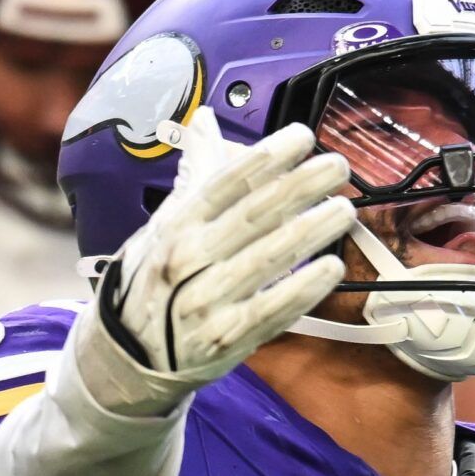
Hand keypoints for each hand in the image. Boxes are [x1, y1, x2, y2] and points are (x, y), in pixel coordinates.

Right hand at [85, 106, 354, 413]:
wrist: (129, 354)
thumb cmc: (156, 280)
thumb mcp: (164, 224)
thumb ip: (194, 174)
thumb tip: (205, 121)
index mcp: (177, 224)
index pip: (225, 182)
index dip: (267, 157)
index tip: (302, 136)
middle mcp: (189, 258)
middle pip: (254, 214)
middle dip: (301, 186)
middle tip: (337, 166)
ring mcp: (208, 300)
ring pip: (268, 258)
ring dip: (312, 231)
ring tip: (345, 210)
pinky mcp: (227, 337)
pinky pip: (272, 309)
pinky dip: (304, 288)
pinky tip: (332, 267)